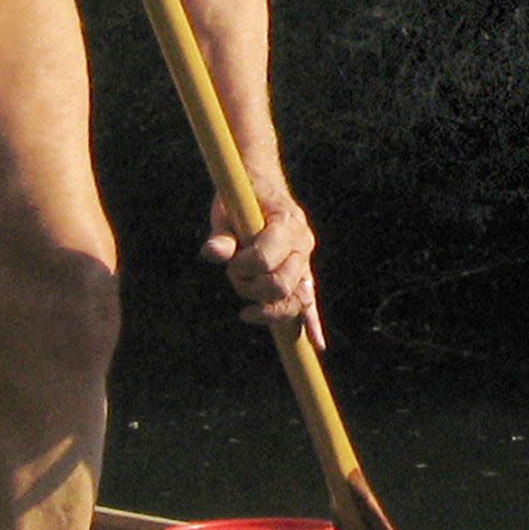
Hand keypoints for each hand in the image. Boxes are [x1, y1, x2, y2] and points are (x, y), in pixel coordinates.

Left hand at [201, 193, 325, 351]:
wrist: (261, 186)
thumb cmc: (239, 199)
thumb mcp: (225, 210)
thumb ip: (221, 235)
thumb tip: (212, 252)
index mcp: (287, 222)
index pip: (266, 259)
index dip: (244, 266)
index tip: (231, 261)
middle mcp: (303, 243)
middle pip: (282, 284)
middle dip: (252, 288)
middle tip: (234, 275)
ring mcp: (305, 260)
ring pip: (295, 299)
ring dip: (266, 306)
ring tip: (246, 296)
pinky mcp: (303, 274)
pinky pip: (309, 302)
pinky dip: (312, 322)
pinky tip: (316, 344)